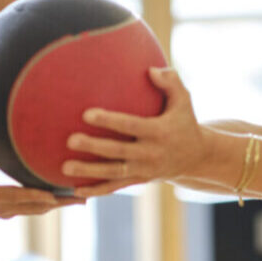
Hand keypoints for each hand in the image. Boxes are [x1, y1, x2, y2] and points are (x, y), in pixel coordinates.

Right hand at [0, 134, 82, 217]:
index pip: (14, 196)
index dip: (34, 195)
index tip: (54, 196)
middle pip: (34, 207)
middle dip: (58, 203)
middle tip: (83, 197)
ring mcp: (4, 211)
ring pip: (37, 209)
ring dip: (59, 205)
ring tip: (83, 199)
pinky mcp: (8, 210)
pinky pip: (33, 208)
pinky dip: (50, 203)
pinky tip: (66, 198)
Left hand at [64, 67, 205, 197]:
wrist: (196, 157)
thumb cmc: (184, 122)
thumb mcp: (184, 100)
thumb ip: (170, 82)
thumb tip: (150, 70)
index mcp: (159, 132)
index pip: (131, 125)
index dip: (109, 121)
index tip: (87, 114)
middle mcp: (151, 153)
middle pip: (118, 151)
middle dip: (93, 147)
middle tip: (70, 141)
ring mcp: (144, 170)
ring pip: (113, 172)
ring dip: (89, 172)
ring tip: (65, 168)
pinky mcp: (140, 181)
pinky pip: (116, 187)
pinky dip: (97, 190)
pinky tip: (76, 190)